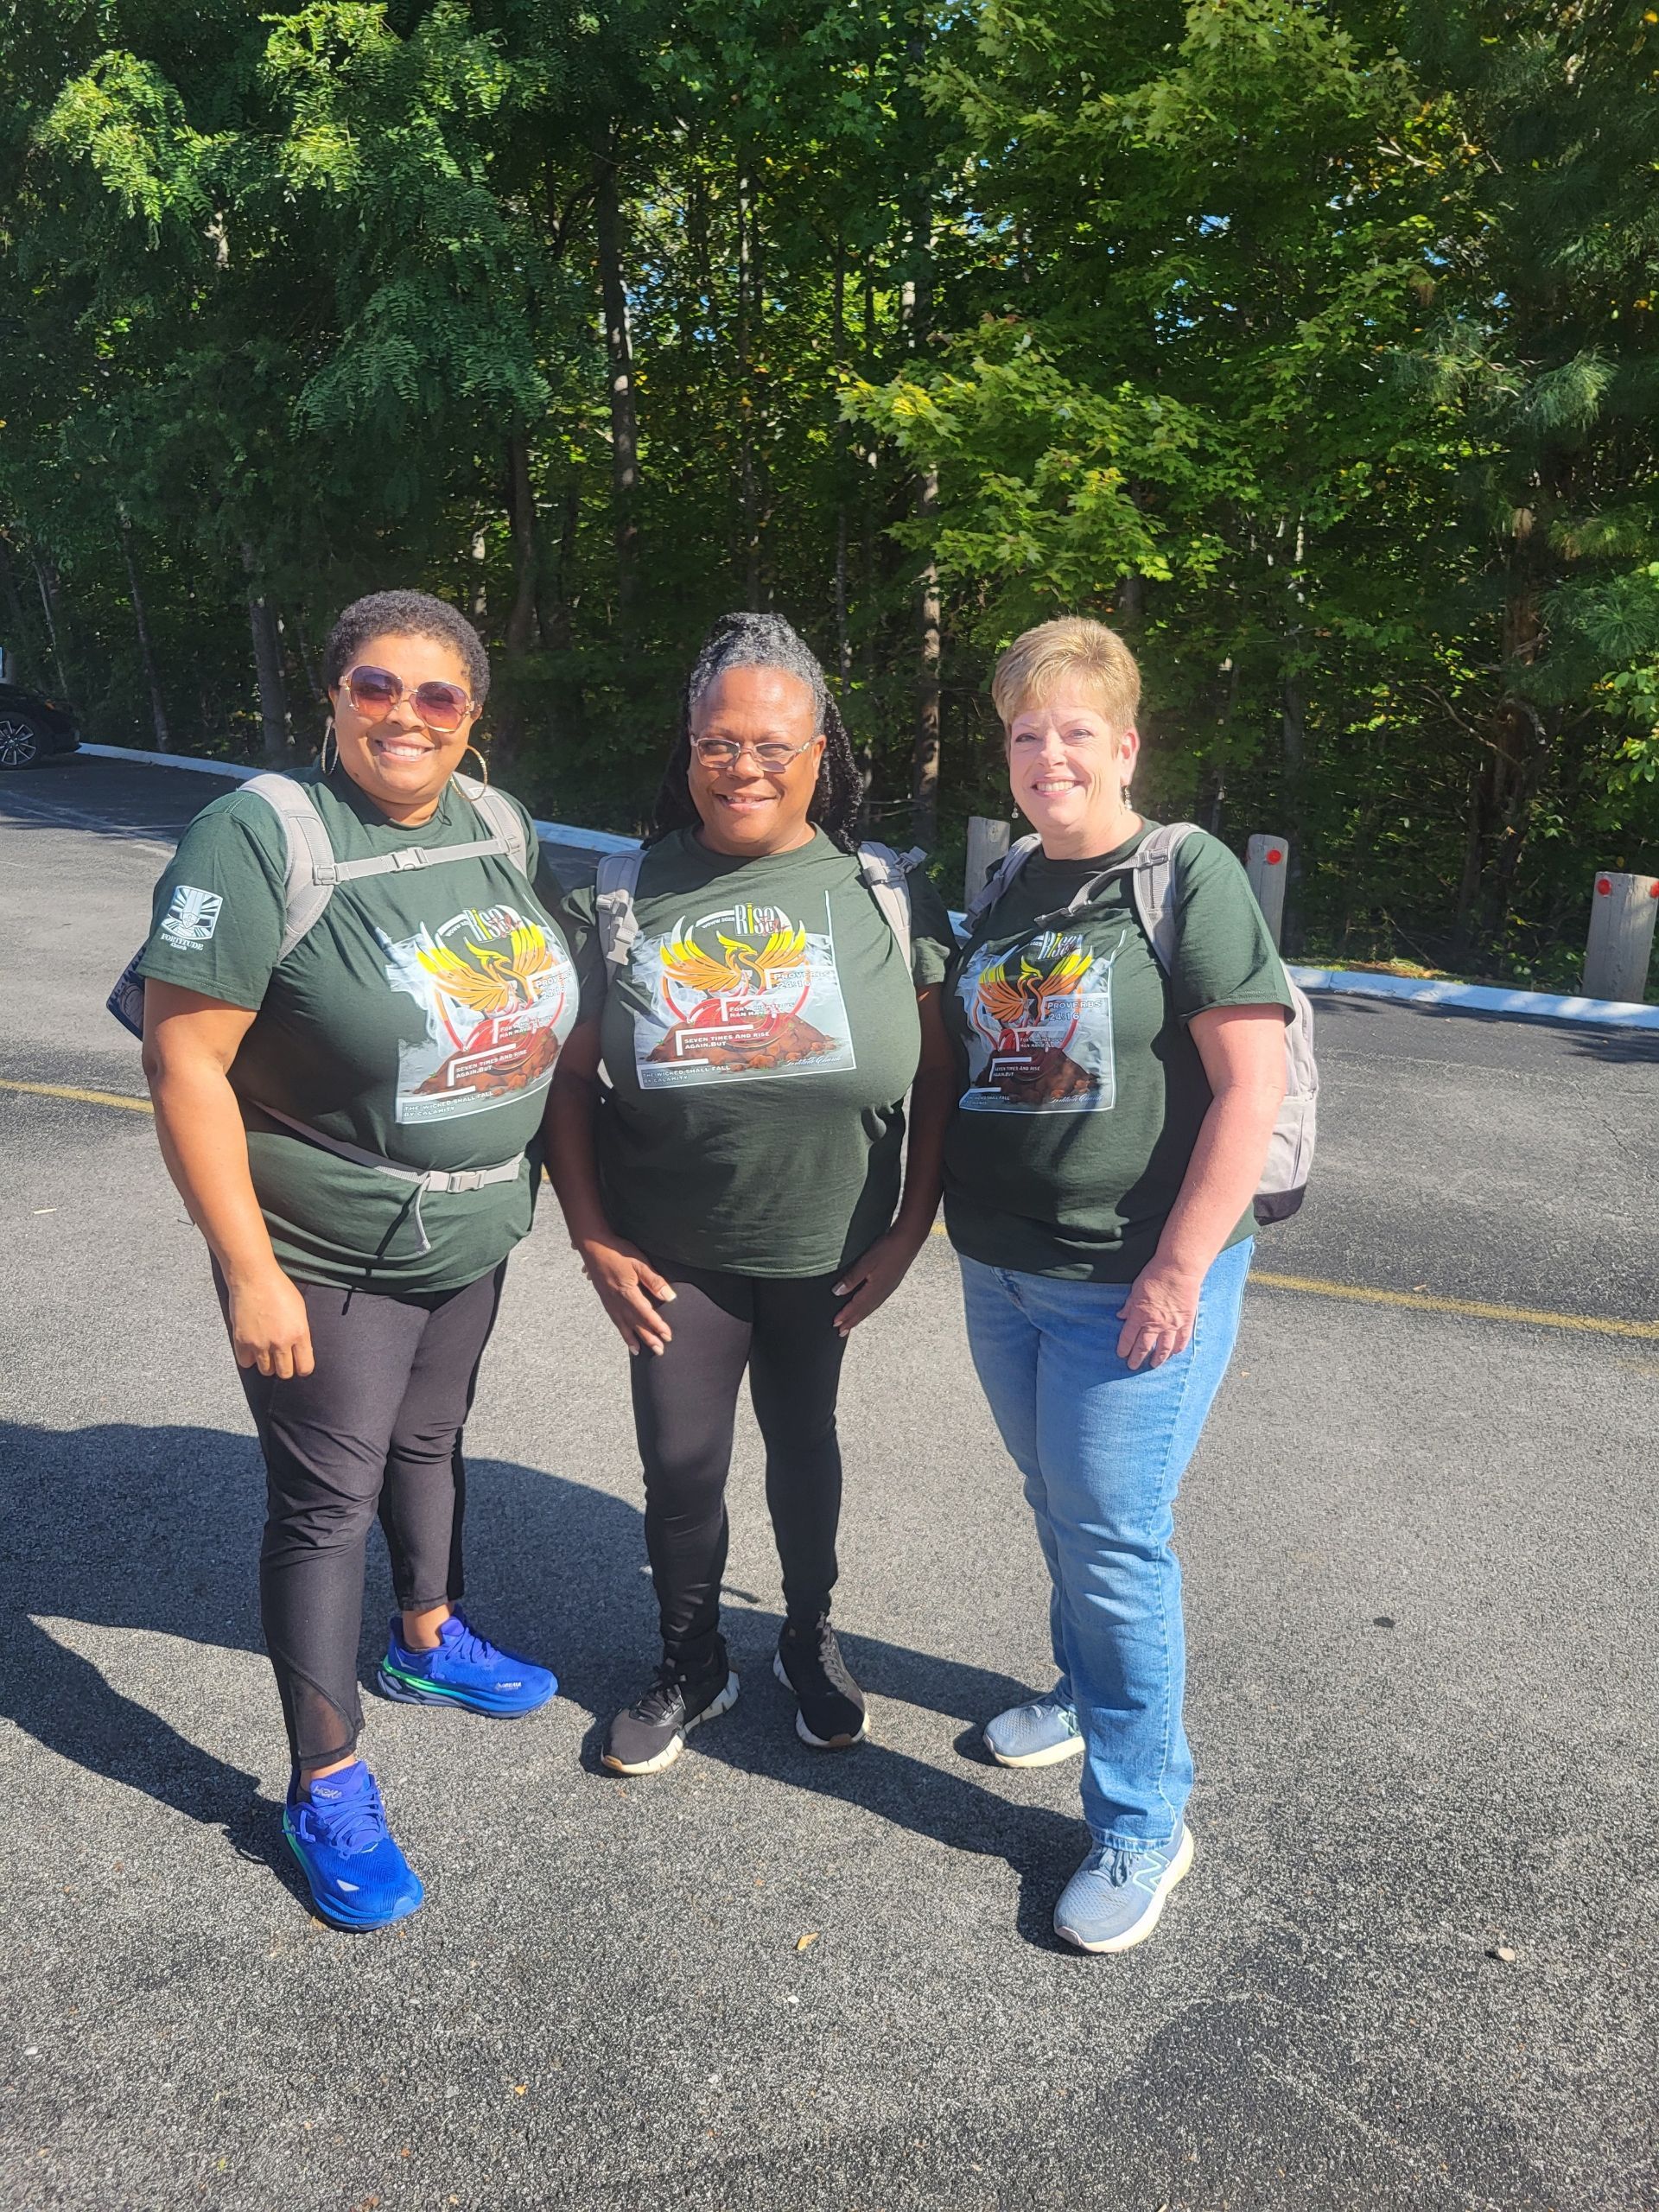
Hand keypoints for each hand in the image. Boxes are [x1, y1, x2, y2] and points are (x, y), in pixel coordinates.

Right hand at [227, 1265, 314, 1378]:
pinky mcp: (241, 1341)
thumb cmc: (279, 1288)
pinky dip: (249, 1358)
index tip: (299, 1364)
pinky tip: (252, 1348)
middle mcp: (281, 1342)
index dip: (303, 1367)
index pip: (305, 1367)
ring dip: (267, 1364)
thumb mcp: (300, 1310)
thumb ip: (301, 1333)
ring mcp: (260, 1343)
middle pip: (285, 1373)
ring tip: (267, 1351)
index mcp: (300, 1333)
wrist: (254, 1277)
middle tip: (282, 1358)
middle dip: (285, 1368)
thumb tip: (300, 1351)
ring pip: (266, 1371)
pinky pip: (246, 1363)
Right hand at [577, 1232, 675, 1354]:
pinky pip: (614, 1319)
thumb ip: (654, 1280)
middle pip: (635, 1323)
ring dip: (632, 1338)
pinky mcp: (604, 1298)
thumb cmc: (616, 1251)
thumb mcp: (639, 1262)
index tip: (668, 1336)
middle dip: (648, 1338)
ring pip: (623, 1324)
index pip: (646, 1314)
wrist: (592, 1245)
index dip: (657, 1326)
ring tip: (639, 1351)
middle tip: (659, 1351)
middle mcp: (617, 1300)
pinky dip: (620, 1329)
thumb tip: (669, 1296)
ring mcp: (609, 1301)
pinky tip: (624, 1333)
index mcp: (627, 1292)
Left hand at [833, 1223, 927, 1336]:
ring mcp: (888, 1289)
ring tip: (851, 1323)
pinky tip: (866, 1307)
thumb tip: (837, 1292)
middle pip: (863, 1311)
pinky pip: (876, 1302)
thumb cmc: (887, 1249)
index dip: (845, 1315)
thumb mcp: (866, 1262)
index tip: (835, 1324)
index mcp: (875, 1289)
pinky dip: (868, 1308)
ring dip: (859, 1316)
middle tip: (841, 1331)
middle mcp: (882, 1293)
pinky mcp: (891, 1284)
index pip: (856, 1306)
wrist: (908, 1241)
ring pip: (870, 1308)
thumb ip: (851, 1278)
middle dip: (851, 1321)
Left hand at [1116, 1257, 1203, 1370]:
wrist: (1179, 1269)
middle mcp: (1155, 1323)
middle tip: (1133, 1366)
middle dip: (1137, 1358)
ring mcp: (1172, 1325)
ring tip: (1154, 1364)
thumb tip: (1121, 1316)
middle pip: (1144, 1346)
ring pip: (1164, 1348)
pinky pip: (1182, 1340)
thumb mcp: (1136, 1289)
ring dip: (1158, 1358)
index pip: (1128, 1337)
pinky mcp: (1186, 1322)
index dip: (1124, 1348)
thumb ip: (1129, 1305)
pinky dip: (1178, 1348)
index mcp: (1139, 1314)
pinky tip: (1175, 1353)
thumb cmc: (1155, 1274)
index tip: (1121, 1355)